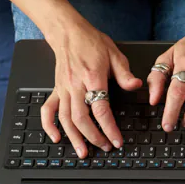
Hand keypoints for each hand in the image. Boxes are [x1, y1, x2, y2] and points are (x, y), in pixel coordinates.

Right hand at [42, 20, 141, 157]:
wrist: (67, 31)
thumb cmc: (91, 42)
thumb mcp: (115, 55)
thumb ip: (125, 74)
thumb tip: (137, 86)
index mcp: (92, 77)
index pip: (100, 109)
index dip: (109, 128)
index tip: (117, 140)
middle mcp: (75, 85)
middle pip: (81, 118)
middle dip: (93, 137)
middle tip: (105, 147)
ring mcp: (63, 89)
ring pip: (65, 118)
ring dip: (74, 137)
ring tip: (84, 152)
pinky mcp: (56, 89)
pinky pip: (48, 109)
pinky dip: (49, 125)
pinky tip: (56, 137)